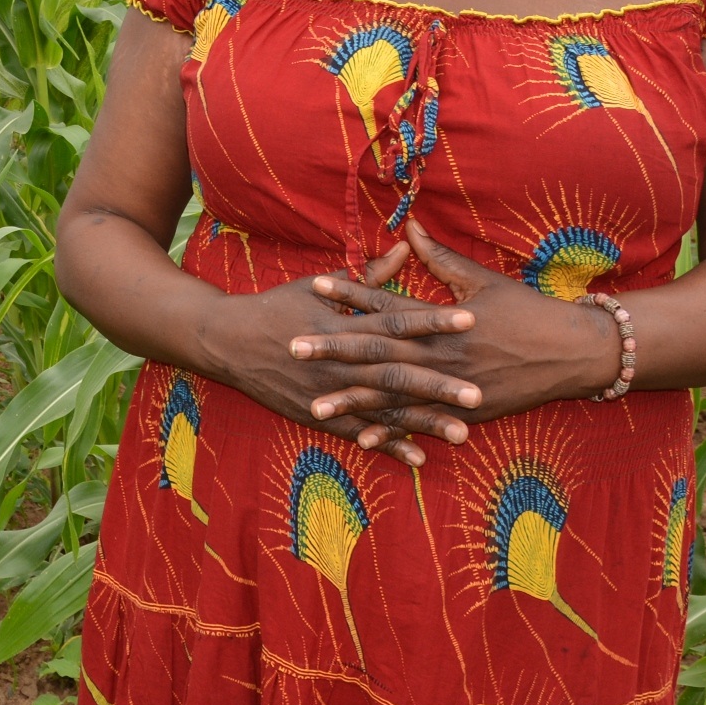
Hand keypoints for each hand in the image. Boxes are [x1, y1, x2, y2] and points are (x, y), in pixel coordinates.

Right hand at [197, 242, 484, 468]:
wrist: (226, 342)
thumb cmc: (275, 308)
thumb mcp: (317, 285)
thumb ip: (368, 275)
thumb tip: (405, 248)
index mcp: (343, 325)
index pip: (396, 321)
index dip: (432, 320)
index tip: (470, 319)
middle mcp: (340, 362)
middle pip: (397, 372)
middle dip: (439, 383)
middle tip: (479, 391)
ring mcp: (330, 392)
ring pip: (385, 409)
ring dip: (424, 422)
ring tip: (463, 433)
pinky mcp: (319, 415)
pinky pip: (360, 432)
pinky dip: (389, 444)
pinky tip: (419, 456)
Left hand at [292, 219, 621, 454]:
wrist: (575, 353)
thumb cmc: (529, 311)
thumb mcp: (484, 281)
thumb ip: (441, 258)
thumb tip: (409, 226)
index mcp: (443, 318)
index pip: (387, 302)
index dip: (350, 293)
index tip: (315, 285)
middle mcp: (443, 353)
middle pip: (379, 351)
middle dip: (334, 349)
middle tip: (294, 347)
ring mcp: (453, 387)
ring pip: (393, 395)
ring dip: (353, 400)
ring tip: (314, 404)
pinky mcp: (466, 413)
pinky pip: (421, 424)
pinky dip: (392, 434)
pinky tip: (360, 441)